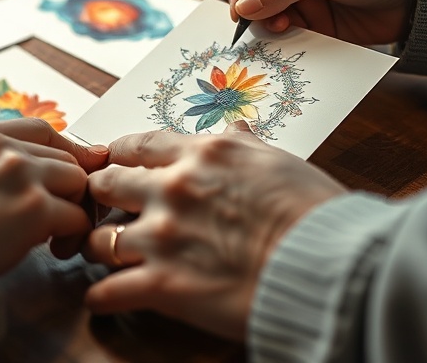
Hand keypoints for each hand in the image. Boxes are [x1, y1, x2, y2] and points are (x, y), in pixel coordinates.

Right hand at [0, 118, 108, 274]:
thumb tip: (1, 180)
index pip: (37, 129)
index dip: (64, 148)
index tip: (77, 163)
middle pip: (62, 156)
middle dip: (68, 187)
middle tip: (63, 215)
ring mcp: (18, 174)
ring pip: (76, 181)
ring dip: (74, 208)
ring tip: (61, 235)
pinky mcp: (34, 209)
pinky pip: (76, 216)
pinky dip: (74, 234)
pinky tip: (57, 248)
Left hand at [82, 121, 345, 339]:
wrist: (328, 265)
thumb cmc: (314, 213)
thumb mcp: (279, 160)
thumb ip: (245, 144)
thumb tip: (235, 127)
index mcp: (201, 155)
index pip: (139, 144)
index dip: (119, 153)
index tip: (112, 161)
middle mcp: (172, 189)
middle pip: (107, 184)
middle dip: (101, 196)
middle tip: (101, 208)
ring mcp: (162, 237)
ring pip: (98, 240)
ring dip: (98, 248)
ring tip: (103, 256)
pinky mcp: (162, 285)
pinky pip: (108, 292)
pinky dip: (102, 298)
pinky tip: (103, 298)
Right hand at [227, 0, 418, 45]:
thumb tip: (245, 7)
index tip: (240, 10)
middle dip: (254, 12)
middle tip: (270, 22)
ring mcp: (298, 1)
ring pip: (265, 21)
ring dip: (271, 28)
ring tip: (289, 28)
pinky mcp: (311, 25)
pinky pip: (287, 38)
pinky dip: (287, 42)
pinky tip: (300, 40)